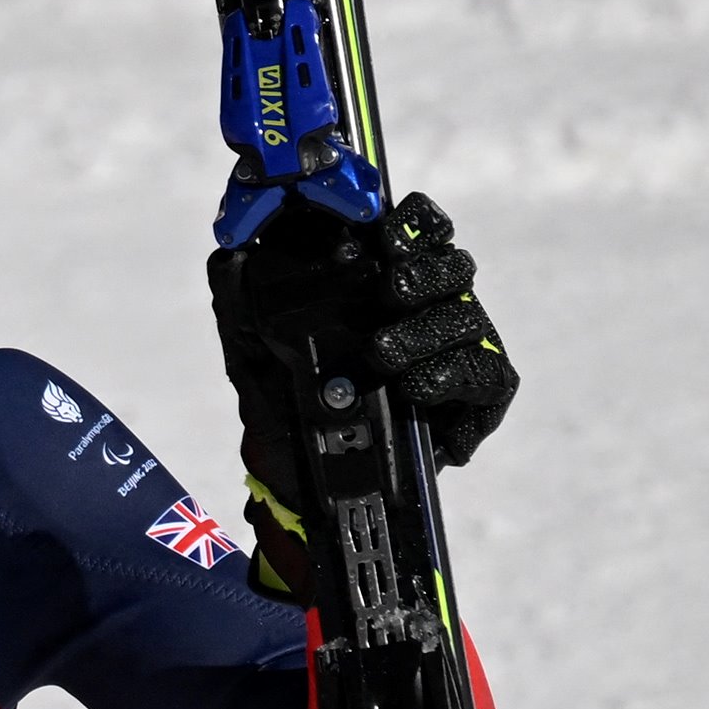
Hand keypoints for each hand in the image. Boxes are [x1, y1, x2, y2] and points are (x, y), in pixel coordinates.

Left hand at [204, 190, 513, 600]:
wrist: (313, 485)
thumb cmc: (290, 412)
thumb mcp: (255, 354)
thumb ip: (242, 303)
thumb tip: (224, 259)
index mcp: (389, 282)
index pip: (420, 231)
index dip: (414, 223)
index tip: (388, 233)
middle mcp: (433, 307)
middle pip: (452, 266)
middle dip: (424, 271)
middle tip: (390, 288)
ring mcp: (462, 349)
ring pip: (466, 317)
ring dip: (426, 330)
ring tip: (383, 354)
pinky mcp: (482, 396)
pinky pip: (484, 375)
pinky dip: (451, 377)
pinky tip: (417, 385)